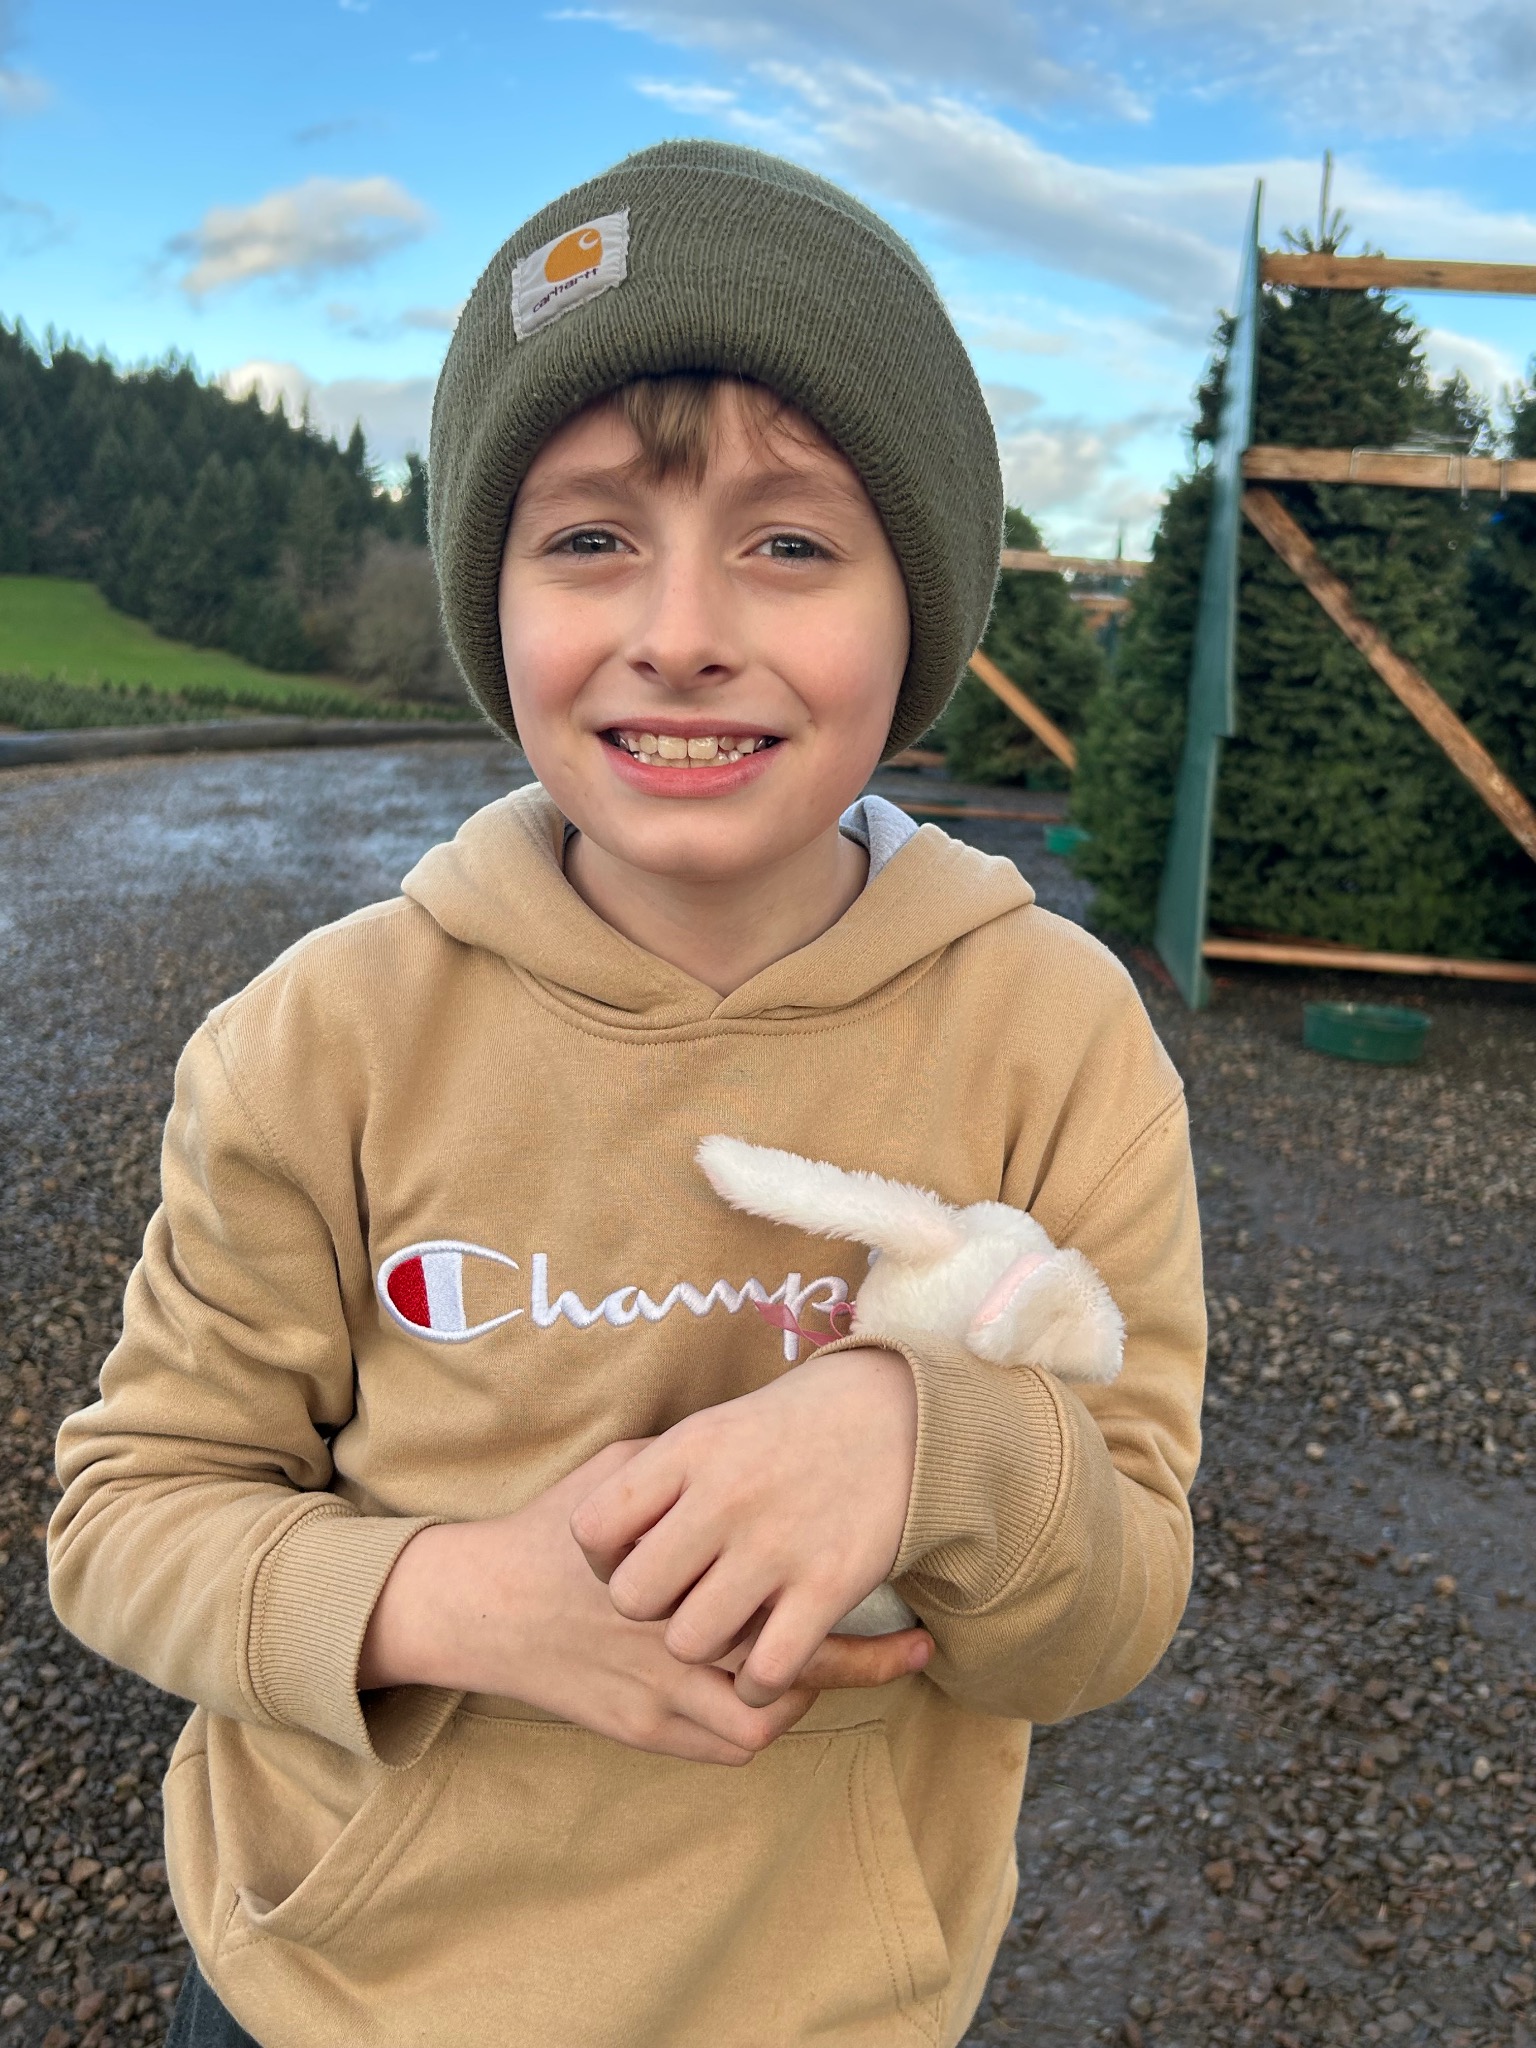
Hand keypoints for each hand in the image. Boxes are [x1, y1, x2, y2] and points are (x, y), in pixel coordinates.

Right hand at [359, 1440, 926, 1766]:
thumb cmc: (556, 1526)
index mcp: (684, 1565)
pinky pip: (724, 1747)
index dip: (851, 1587)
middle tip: (914, 1650)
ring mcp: (659, 1692)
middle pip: (797, 1664)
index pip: (791, 1585)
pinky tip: (772, 1694)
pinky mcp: (641, 1729)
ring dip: (803, 1695)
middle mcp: (678, 1635)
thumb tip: (754, 1437)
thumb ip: (688, 1464)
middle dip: (864, 1662)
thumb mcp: (622, 1468)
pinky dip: (758, 1725)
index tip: (898, 1572)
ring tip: (831, 1667)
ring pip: (765, 1719)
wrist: (481, 1605)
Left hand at [570, 1347, 918, 1708]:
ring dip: (705, 1646)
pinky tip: (765, 1661)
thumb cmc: (788, 1429)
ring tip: (728, 1623)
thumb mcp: (711, 1429)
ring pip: (691, 1641)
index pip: (592, 1529)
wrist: (896, 1415)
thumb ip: (655, 1481)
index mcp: (688, 1450)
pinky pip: (765, 1670)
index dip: (601, 1557)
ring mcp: (776, 1544)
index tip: (636, 1555)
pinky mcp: (828, 1586)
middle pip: (634, 1598)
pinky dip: (759, 1681)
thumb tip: (606, 1547)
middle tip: (684, 1594)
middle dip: (652, 1608)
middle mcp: (725, 1497)